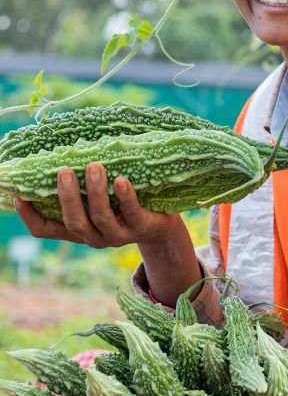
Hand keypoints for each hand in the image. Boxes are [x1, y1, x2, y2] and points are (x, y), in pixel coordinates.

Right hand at [14, 163, 184, 249]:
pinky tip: (121, 180)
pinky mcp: (140, 227)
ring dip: (96, 192)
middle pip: (74, 222)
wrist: (159, 226)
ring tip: (95, 166)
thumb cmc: (120, 207)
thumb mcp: (97, 202)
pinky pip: (131, 212)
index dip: (29, 216)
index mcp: (77, 230)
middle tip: (64, 171)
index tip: (18, 195)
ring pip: (101, 217)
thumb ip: (78, 191)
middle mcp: (94, 236)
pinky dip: (125, 196)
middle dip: (68, 197)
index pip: (44, 230)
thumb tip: (57, 159)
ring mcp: (117, 235)